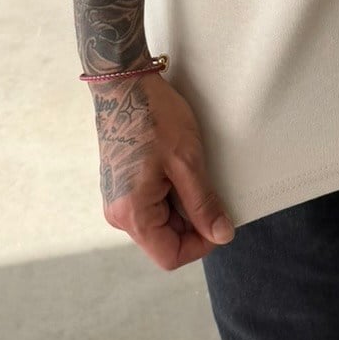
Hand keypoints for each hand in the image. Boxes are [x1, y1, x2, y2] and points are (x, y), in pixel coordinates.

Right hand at [91, 72, 234, 269]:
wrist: (123, 83)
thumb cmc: (152, 117)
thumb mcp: (187, 162)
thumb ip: (203, 204)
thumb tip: (221, 235)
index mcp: (131, 213)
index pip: (170, 256)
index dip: (200, 244)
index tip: (218, 219)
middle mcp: (118, 212)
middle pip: (165, 240)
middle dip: (193, 221)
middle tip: (207, 186)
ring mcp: (117, 199)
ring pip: (161, 222)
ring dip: (183, 205)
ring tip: (188, 170)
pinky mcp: (121, 186)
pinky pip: (151, 204)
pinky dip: (171, 193)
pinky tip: (176, 167)